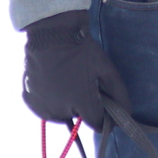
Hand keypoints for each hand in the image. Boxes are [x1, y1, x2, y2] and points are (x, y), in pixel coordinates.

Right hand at [23, 10, 133, 131]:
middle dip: (83, 105)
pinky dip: (49, 100)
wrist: (51, 34)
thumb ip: (119, 94)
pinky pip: (43, 108)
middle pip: (78, 117)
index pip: (96, 123)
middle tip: (82, 83)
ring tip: (67, 81)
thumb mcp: (106, 69)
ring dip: (65, 105)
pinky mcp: (29, 100)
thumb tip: (127, 113)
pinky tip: (53, 83)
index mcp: (82, 104)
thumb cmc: (81, 50)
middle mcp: (61, 110)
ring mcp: (42, 106)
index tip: (101, 102)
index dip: (102, 115)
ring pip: (60, 114)